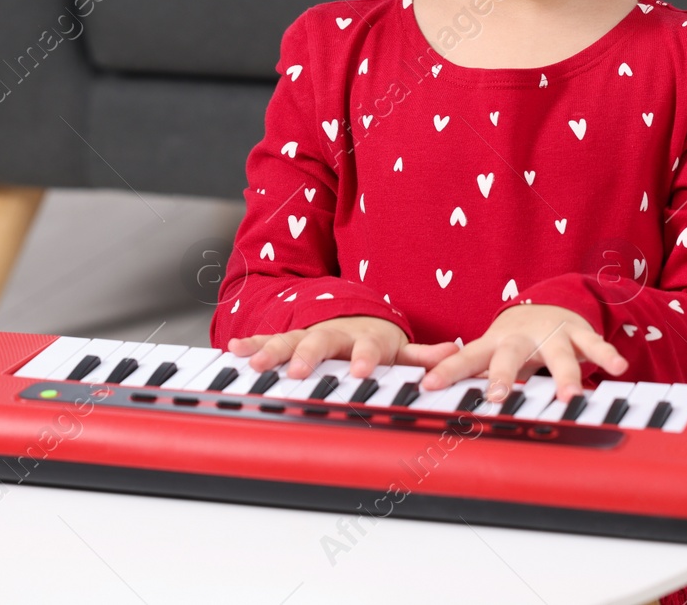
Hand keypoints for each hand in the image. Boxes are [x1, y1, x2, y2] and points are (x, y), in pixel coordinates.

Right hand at [228, 315, 457, 381]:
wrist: (349, 315)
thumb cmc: (375, 340)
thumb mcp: (401, 347)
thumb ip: (423, 355)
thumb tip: (453, 354)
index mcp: (366, 338)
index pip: (368, 348)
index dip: (365, 359)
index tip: (361, 372)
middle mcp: (335, 333)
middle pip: (321, 342)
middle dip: (307, 355)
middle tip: (295, 371)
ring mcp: (310, 334)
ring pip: (289, 339)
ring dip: (271, 350)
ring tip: (253, 362)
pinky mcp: (289, 338)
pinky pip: (267, 338)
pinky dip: (251, 343)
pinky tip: (233, 348)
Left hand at [418, 303, 627, 403]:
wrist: (547, 304)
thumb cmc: (511, 341)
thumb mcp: (487, 353)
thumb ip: (465, 371)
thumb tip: (422, 389)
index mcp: (492, 345)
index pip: (464, 359)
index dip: (445, 372)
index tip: (427, 386)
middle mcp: (521, 339)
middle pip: (509, 356)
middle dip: (502, 376)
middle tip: (496, 396)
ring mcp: (551, 335)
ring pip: (558, 355)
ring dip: (563, 375)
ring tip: (568, 397)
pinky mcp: (579, 334)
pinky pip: (595, 345)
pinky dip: (606, 355)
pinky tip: (618, 368)